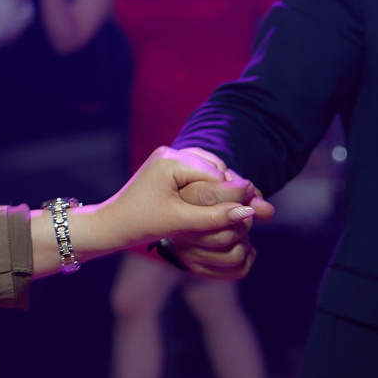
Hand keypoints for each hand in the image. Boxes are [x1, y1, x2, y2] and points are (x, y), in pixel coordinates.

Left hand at [87, 147, 266, 278]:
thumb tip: (248, 212)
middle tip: (265, 209)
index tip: (262, 212)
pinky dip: (215, 187)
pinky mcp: (171, 166)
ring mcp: (170, 157)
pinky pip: (202, 173)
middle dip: (235, 190)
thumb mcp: (180, 222)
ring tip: (249, 207)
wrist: (113, 225)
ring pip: (212, 170)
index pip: (216, 175)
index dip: (237, 194)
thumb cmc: (141, 224)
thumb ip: (214, 216)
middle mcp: (171, 152)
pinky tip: (228, 203)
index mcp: (171, 161)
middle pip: (217, 169)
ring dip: (227, 188)